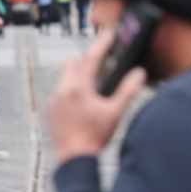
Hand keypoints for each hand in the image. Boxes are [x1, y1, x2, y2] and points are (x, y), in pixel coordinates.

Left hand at [48, 32, 145, 162]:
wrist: (73, 158)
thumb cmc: (94, 137)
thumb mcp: (115, 113)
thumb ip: (128, 91)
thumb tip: (140, 73)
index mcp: (77, 88)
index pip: (91, 58)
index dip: (102, 44)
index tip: (110, 33)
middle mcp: (61, 90)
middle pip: (74, 64)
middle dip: (89, 59)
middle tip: (104, 56)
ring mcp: (53, 99)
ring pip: (66, 77)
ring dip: (80, 74)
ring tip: (97, 79)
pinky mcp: (50, 109)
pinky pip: (61, 90)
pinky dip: (72, 88)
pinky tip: (84, 98)